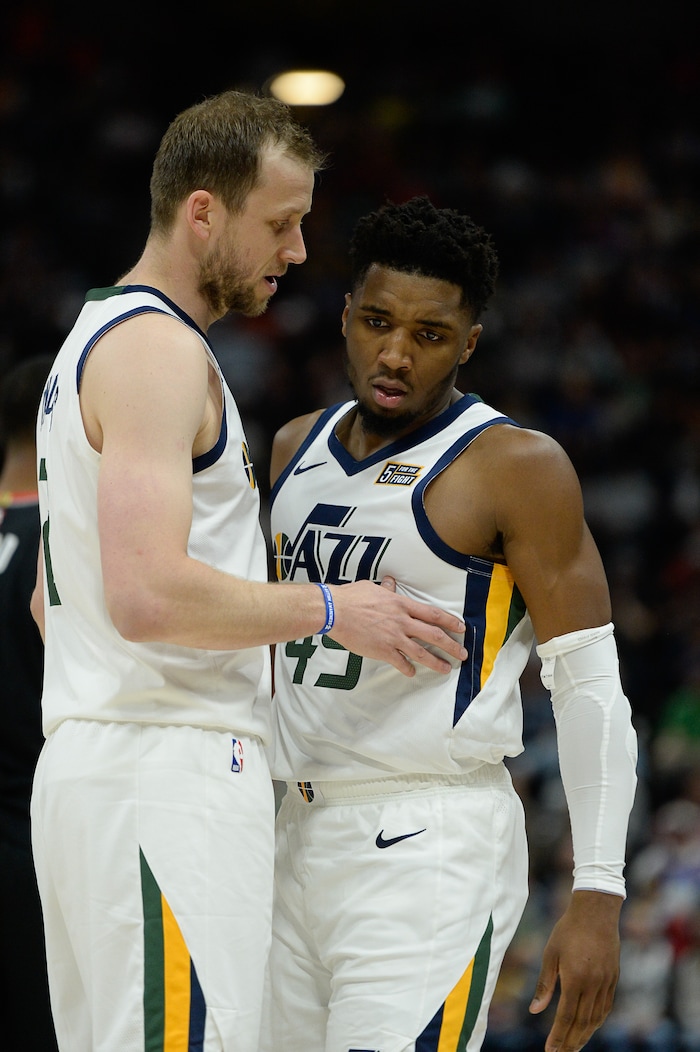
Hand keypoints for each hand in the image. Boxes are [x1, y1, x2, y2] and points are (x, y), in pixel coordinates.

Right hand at [329, 575, 466, 677]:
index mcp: (402, 605)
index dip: (450, 621)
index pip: (433, 614)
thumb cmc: (352, 597)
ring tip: (446, 669)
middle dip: (451, 646)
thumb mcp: (373, 588)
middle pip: (434, 635)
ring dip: (436, 662)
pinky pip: (400, 662)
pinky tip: (412, 673)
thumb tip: (391, 583)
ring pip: (421, 652)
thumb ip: (386, 589)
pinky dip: (408, 669)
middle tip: (462, 654)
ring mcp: (394, 637)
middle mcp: (402, 621)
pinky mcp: (382, 650)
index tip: (461, 628)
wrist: (335, 611)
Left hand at [529, 890, 622, 1050]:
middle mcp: (593, 984)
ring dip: (585, 1035)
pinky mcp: (614, 978)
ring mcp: (606, 982)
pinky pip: (606, 1006)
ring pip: (596, 1017)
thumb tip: (535, 1011)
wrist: (596, 912)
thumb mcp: (551, 954)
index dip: (558, 1036)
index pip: (566, 1016)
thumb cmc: (568, 930)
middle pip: (582, 1022)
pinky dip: (597, 1020)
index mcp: (575, 979)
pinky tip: (590, 1026)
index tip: (550, 1051)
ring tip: (574, 1046)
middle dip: (571, 1041)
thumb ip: (545, 984)